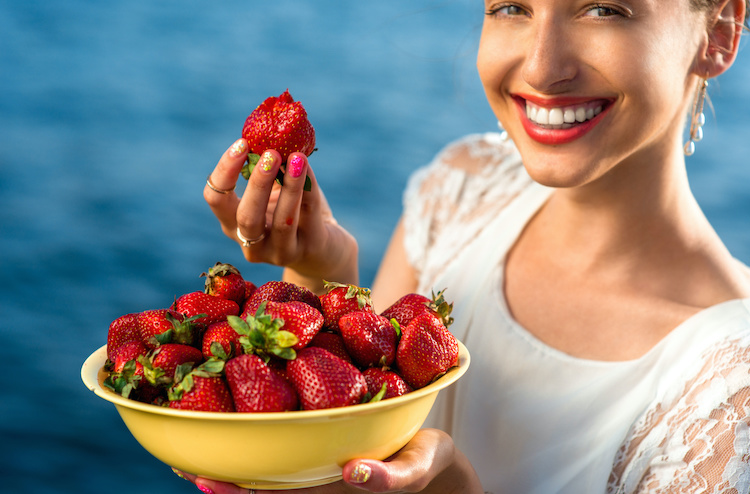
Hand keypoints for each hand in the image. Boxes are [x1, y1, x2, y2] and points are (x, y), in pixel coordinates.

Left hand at [173, 429, 482, 492]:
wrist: (434, 455)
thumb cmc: (424, 462)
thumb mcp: (414, 469)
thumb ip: (389, 478)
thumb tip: (354, 473)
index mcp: (329, 489)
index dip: (240, 490)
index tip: (205, 479)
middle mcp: (314, 478)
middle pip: (260, 482)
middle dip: (221, 474)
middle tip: (179, 459)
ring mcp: (315, 462)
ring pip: (266, 460)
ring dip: (231, 451)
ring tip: (191, 431)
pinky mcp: (322, 440)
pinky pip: (284, 435)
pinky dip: (257, 424)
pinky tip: (238, 401)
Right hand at [204, 139, 357, 290]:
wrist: (325, 247)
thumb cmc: (293, 212)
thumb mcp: (275, 190)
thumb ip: (268, 168)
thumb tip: (269, 130)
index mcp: (233, 224)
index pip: (215, 199)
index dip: (225, 171)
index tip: (241, 143)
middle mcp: (251, 244)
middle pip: (246, 216)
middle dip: (257, 182)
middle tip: (270, 153)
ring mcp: (280, 251)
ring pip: (282, 221)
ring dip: (290, 186)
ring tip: (297, 157)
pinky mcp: (308, 250)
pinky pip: (308, 216)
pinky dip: (308, 189)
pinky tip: (308, 168)